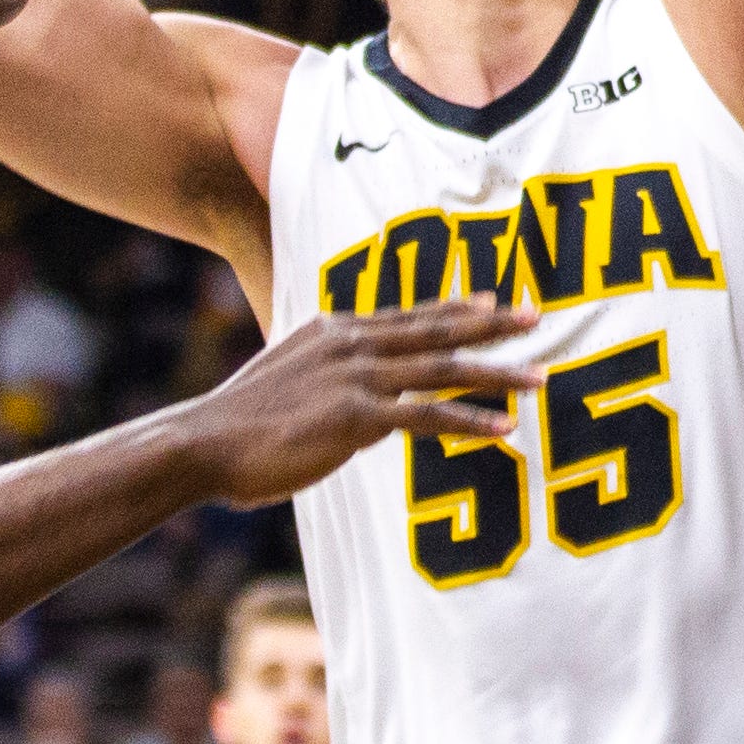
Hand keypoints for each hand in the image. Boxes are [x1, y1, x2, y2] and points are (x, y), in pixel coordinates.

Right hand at [185, 296, 541, 507]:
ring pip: (443, 369)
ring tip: (541, 378)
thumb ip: (333, 385)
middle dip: (492, 324)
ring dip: (498, 374)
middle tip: (537, 317)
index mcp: (334, 331)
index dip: (455, 306)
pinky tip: (505, 429)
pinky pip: (427, 417)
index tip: (493, 300)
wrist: (202, 443)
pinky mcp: (356, 416)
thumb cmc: (240, 426)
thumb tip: (370, 411)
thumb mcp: (290, 385)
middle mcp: (350, 344)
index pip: (407, 315)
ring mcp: (355, 377)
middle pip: (436, 330)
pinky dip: (470, 422)